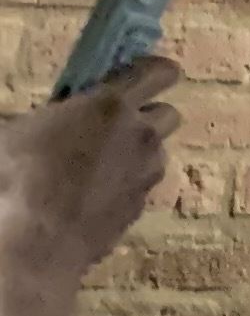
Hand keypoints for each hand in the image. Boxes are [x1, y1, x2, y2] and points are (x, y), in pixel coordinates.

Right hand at [0, 60, 177, 288]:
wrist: (33, 243)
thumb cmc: (14, 178)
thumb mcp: (15, 131)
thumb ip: (50, 114)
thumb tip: (50, 115)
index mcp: (110, 105)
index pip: (159, 71)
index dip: (155, 71)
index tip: (141, 75)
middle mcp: (140, 136)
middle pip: (169, 114)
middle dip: (147, 116)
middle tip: (114, 124)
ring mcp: (146, 174)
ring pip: (157, 152)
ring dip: (137, 153)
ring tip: (97, 165)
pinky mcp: (141, 207)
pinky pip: (142, 186)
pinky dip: (126, 184)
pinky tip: (92, 195)